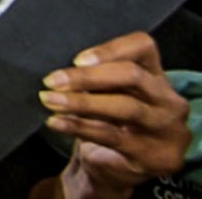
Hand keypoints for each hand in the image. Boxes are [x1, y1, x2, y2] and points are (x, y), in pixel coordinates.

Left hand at [41, 31, 189, 197]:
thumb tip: (61, 72)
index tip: (77, 59)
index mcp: (156, 76)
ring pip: (124, 107)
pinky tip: (56, 122)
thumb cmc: (110, 123)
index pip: (142, 47)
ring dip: (80, 103)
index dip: (110, 50)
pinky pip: (112, 136)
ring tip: (49, 100)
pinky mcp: (155, 155)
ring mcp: (167, 129)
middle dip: (88, 77)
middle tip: (52, 81)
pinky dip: (79, 127)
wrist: (114, 169)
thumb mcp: (106, 96)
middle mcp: (168, 100)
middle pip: (132, 75)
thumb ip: (95, 80)